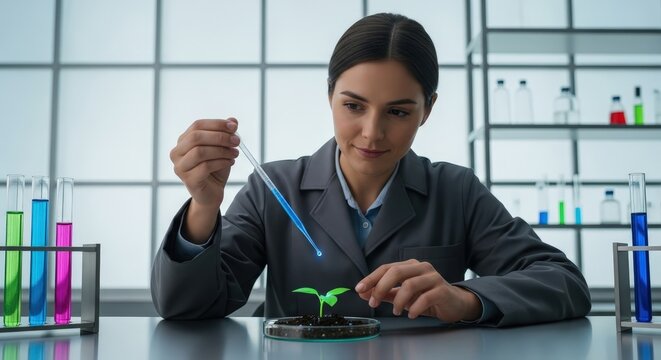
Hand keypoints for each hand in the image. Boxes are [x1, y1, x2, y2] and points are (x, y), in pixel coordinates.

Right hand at [170, 118, 239, 241]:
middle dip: (220, 137)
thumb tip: (233, 120)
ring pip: (200, 152)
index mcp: (183, 141)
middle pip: (196, 137)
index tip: (234, 127)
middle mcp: (177, 153)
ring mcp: (180, 167)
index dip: (217, 124)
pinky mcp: (187, 180)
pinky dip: (221, 162)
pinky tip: (230, 162)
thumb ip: (225, 134)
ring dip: (222, 151)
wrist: (212, 193)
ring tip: (235, 153)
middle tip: (237, 141)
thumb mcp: (222, 148)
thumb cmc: (215, 168)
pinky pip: (205, 167)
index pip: (197, 125)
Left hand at [354, 259, 481, 321]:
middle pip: (396, 271)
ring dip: (398, 300)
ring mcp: (433, 277)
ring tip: (395, 311)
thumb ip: (384, 293)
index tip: (359, 289)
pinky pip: (425, 297)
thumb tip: (363, 293)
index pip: (387, 268)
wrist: (454, 304)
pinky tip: (411, 314)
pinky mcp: (442, 290)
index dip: (371, 278)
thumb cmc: (427, 297)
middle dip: (380, 287)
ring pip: (409, 284)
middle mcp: (421, 268)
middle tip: (373, 303)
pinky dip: (414, 308)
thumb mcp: (403, 295)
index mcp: (410, 266)